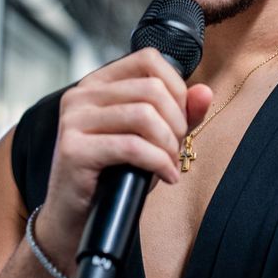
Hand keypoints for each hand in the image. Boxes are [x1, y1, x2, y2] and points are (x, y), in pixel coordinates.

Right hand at [35, 50, 211, 261]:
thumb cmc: (114, 175)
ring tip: (169, 164)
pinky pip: (132, 147)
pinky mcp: (73, 149)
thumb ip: (179, 113)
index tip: (179, 121)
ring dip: (168, 145)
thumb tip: (204, 92)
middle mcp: (81, 95)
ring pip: (144, 115)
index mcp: (98, 83)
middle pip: (151, 89)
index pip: (149, 60)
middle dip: (176, 123)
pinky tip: (166, 177)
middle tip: (175, 150)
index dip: (176, 89)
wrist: (77, 218)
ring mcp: (73, 120)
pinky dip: (158, 163)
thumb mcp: (152, 139)